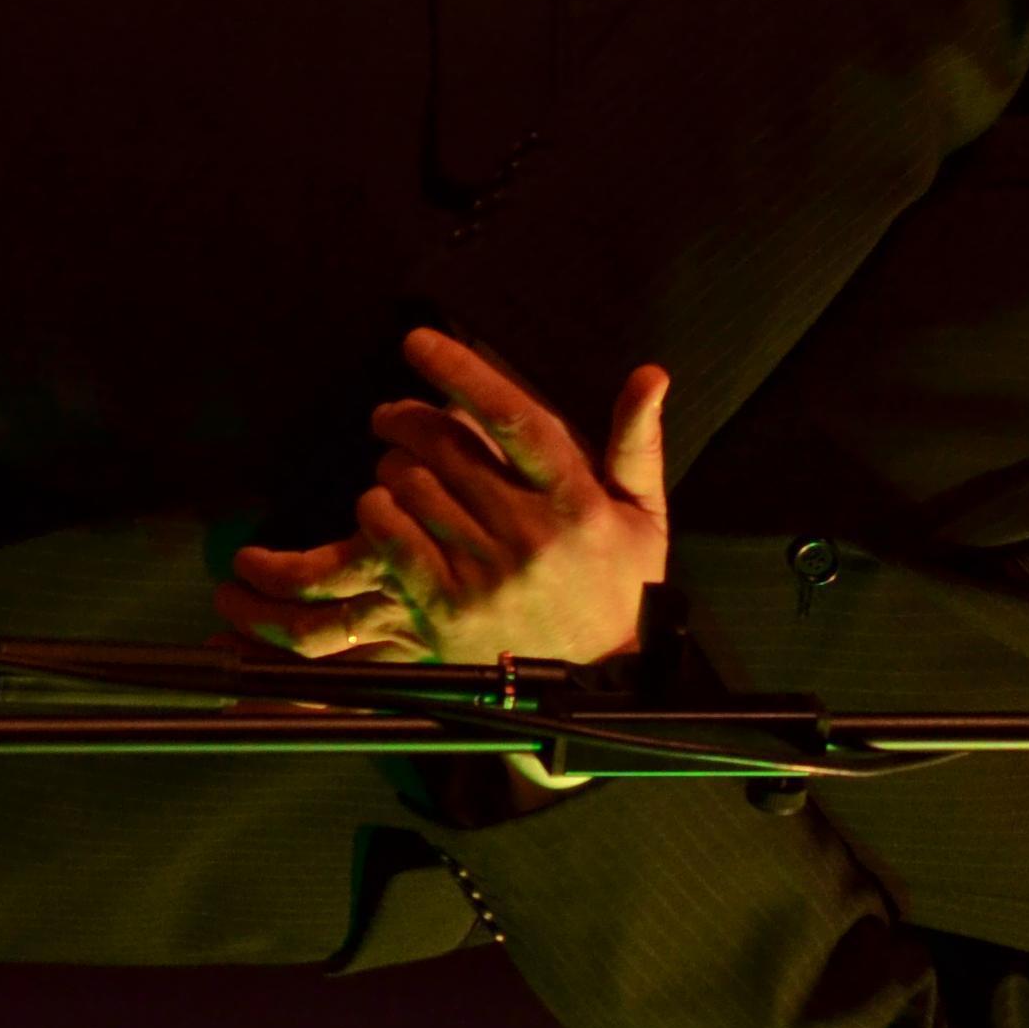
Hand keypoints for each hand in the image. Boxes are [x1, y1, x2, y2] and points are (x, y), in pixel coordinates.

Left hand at [218, 329, 670, 669]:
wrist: (599, 686)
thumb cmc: (620, 586)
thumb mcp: (645, 515)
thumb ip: (637, 442)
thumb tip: (651, 374)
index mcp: (577, 500)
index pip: (514, 419)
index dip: (463, 372)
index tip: (419, 342)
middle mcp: (529, 533)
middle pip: (444, 447)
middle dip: (406, 418)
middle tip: (393, 414)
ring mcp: (485, 573)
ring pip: (409, 488)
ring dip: (392, 465)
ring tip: (397, 465)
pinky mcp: (447, 610)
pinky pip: (390, 541)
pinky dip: (377, 513)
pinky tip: (385, 508)